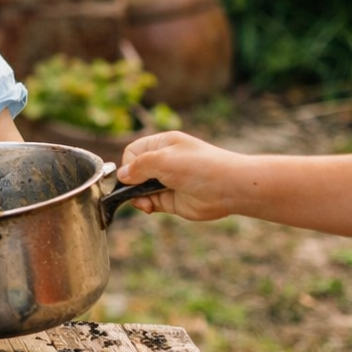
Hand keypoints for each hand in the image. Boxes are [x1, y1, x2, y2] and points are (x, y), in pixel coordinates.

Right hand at [115, 130, 238, 220]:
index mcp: (162, 144)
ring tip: (143, 202)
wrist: (229, 188)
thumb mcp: (163, 160)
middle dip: (131, 182)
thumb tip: (122, 176)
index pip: (133, 152)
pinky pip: (150, 202)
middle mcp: (164, 161)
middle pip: (135, 171)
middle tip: (134, 190)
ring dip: (137, 196)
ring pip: (140, 189)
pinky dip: (145, 205)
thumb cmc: (198, 167)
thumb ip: (138, 166)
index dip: (129, 164)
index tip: (131, 176)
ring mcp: (167, 181)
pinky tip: (148, 207)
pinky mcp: (171, 199)